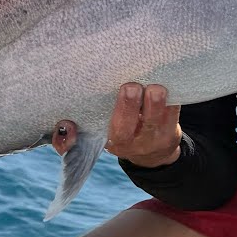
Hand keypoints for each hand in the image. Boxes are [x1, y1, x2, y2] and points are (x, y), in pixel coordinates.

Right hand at [51, 83, 182, 168]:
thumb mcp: (101, 129)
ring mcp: (148, 142)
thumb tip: (65, 117)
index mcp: (100, 139)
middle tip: (130, 87)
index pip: (75, 147)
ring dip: (155, 105)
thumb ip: (84, 121)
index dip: (66, 140)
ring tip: (155, 87)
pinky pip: (172, 118)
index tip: (68, 124)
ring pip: (152, 124)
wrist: (154, 153)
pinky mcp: (170, 136)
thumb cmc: (122, 129)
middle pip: (122, 131)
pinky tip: (169, 84)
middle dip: (126, 108)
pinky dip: (171, 101)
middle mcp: (123, 145)